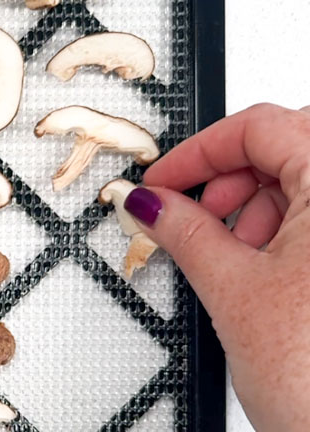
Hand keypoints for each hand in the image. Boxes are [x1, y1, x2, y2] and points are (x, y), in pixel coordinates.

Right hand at [124, 103, 309, 431]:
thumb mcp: (231, 291)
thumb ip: (184, 232)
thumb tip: (150, 203)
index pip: (263, 126)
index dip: (200, 152)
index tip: (162, 183)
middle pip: (290, 149)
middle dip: (232, 181)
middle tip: (190, 217)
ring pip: (309, 187)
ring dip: (261, 210)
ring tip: (229, 259)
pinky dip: (286, 236)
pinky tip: (260, 274)